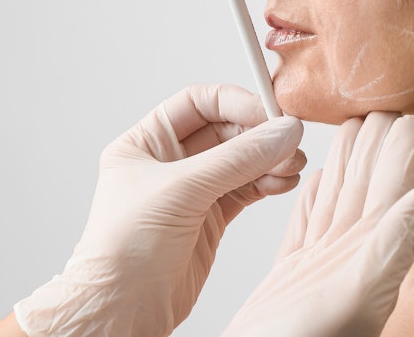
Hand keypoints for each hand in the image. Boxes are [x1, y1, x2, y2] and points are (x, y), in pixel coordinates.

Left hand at [12, 85, 304, 336]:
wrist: (122, 311)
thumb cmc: (125, 250)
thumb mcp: (181, 190)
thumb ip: (238, 158)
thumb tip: (284, 131)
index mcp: (146, 142)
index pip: (199, 102)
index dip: (237, 102)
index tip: (270, 113)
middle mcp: (170, 162)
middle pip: (228, 130)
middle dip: (261, 135)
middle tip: (290, 142)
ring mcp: (193, 191)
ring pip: (243, 161)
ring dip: (271, 160)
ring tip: (291, 167)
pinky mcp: (212, 218)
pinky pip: (249, 188)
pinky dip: (270, 183)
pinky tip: (283, 184)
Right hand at [222, 112, 413, 336]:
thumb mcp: (356, 291)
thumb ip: (396, 242)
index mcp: (371, 247)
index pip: (393, 183)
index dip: (401, 145)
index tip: (407, 108)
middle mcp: (350, 252)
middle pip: (367, 182)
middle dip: (373, 141)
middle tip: (377, 100)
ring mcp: (320, 263)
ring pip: (339, 197)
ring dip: (346, 161)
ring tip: (349, 126)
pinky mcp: (290, 275)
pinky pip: (306, 224)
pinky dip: (312, 198)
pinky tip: (316, 181)